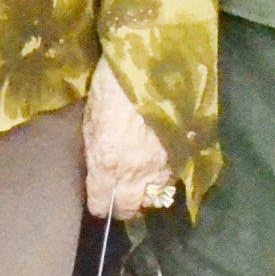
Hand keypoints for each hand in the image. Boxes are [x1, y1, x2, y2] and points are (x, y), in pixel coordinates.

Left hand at [80, 58, 178, 217]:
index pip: (102, 205)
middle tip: (120, 194)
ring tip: (141, 181)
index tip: (98, 197)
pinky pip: (173, 178)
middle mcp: (136, 176)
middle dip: (124, 205)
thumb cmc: (110, 89)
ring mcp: (163, 167)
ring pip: (155, 198)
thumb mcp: (90, 124)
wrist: (150, 66)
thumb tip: (98, 170)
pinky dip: (165, 177)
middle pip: (130, 209)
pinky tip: (159, 166)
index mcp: (107, 167)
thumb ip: (95, 154)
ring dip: (146, 193)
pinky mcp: (183, 155)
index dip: (99, 202)